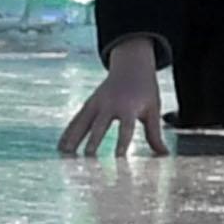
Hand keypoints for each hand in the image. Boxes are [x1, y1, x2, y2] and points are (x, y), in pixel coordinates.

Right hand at [60, 39, 169, 156]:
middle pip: (99, 125)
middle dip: (93, 141)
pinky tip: (60, 147)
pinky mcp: (89, 103)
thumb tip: (163, 155)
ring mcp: (96, 103)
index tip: (118, 158)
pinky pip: (77, 120)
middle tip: (88, 158)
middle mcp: (109, 104)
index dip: (122, 142)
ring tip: (64, 156)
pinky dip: (68, 133)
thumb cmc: (145, 90)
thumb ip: (154, 134)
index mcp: (128, 107)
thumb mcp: (153, 109)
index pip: (126, 127)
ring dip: (74, 138)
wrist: (131, 65)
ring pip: (83, 122)